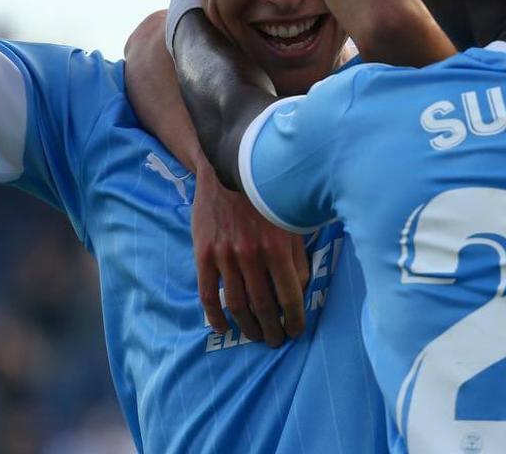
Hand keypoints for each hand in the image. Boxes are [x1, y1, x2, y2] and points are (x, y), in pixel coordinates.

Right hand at [193, 162, 309, 347]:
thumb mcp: (294, 219)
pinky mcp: (204, 253)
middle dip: (273, 329)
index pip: (290, 297)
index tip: (296, 331)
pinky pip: (208, 293)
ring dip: (248, 327)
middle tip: (276, 341)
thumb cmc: (270, 192)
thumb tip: (301, 290)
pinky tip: (223, 328)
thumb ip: (298, 256)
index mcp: (278, 247)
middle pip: (264, 306)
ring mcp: (225, 256)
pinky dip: (214, 316)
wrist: (230, 166)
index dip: (295, 319)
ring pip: (237, 304)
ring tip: (256, 336)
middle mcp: (251, 256)